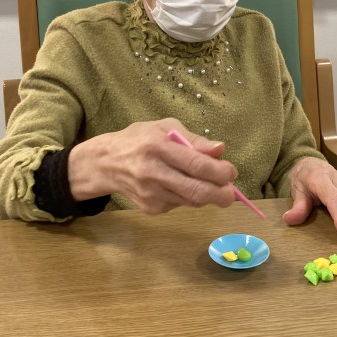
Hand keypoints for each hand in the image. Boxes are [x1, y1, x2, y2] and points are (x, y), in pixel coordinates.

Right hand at [68, 118, 237, 213]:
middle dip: (222, 195)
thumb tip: (220, 150)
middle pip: (196, 191)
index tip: (231, 172)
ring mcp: (150, 194)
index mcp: (157, 146)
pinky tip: (178, 185)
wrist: (105, 163)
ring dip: (207, 195)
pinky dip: (187, 196)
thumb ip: (193, 139)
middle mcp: (152, 172)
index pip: (195, 164)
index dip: (219, 171)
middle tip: (231, 193)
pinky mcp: (150, 208)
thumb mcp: (164, 127)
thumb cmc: (139, 140)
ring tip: (207, 183)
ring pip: (191, 201)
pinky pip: (180, 205)